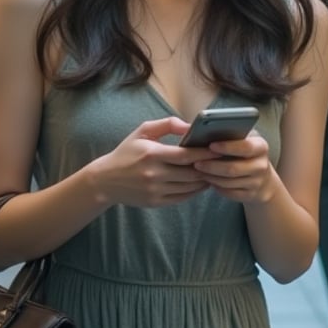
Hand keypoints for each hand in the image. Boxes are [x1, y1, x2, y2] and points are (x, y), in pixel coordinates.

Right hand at [90, 117, 213, 207]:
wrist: (105, 180)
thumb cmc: (127, 152)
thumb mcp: (143, 132)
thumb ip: (168, 124)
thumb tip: (190, 127)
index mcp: (152, 154)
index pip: (186, 156)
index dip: (205, 154)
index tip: (218, 150)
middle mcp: (154, 174)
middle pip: (191, 173)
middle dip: (209, 168)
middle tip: (222, 162)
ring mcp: (155, 190)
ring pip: (189, 187)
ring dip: (204, 180)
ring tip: (214, 172)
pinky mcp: (155, 202)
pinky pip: (182, 198)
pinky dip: (194, 191)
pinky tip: (200, 183)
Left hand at [190, 133, 275, 206]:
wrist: (262, 178)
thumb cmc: (244, 152)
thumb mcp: (242, 140)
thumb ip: (228, 134)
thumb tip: (202, 129)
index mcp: (260, 146)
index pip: (245, 146)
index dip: (227, 147)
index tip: (210, 145)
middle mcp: (262, 165)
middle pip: (233, 168)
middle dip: (212, 166)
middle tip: (195, 162)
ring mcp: (257, 182)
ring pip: (228, 182)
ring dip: (211, 177)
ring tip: (198, 171)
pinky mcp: (250, 196)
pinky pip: (229, 193)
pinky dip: (216, 187)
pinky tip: (207, 180)